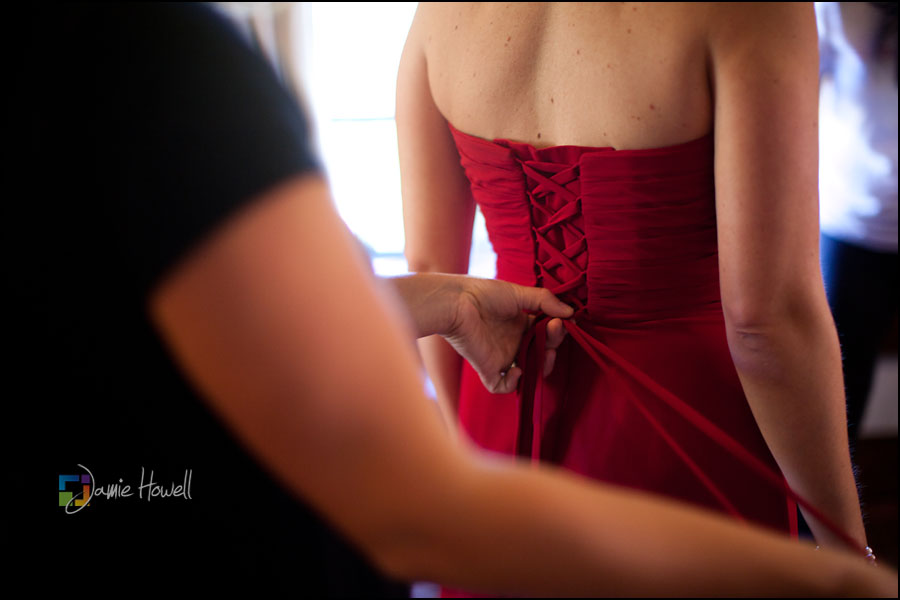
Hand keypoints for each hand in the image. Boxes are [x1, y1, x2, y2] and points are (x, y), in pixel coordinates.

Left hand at [443, 277, 573, 393]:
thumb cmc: (484, 294)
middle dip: (553, 345)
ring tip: (546, 353)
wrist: (457, 302)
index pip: (545, 333)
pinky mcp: (488, 369)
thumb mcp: (518, 293)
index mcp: (519, 324)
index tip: (563, 321)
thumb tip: (571, 313)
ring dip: (542, 366)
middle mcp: (512, 342)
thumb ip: (545, 301)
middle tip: (554, 332)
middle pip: (541, 352)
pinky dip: (513, 383)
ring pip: (529, 372)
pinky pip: (502, 386)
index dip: (556, 330)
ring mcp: (501, 357)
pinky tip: (518, 369)